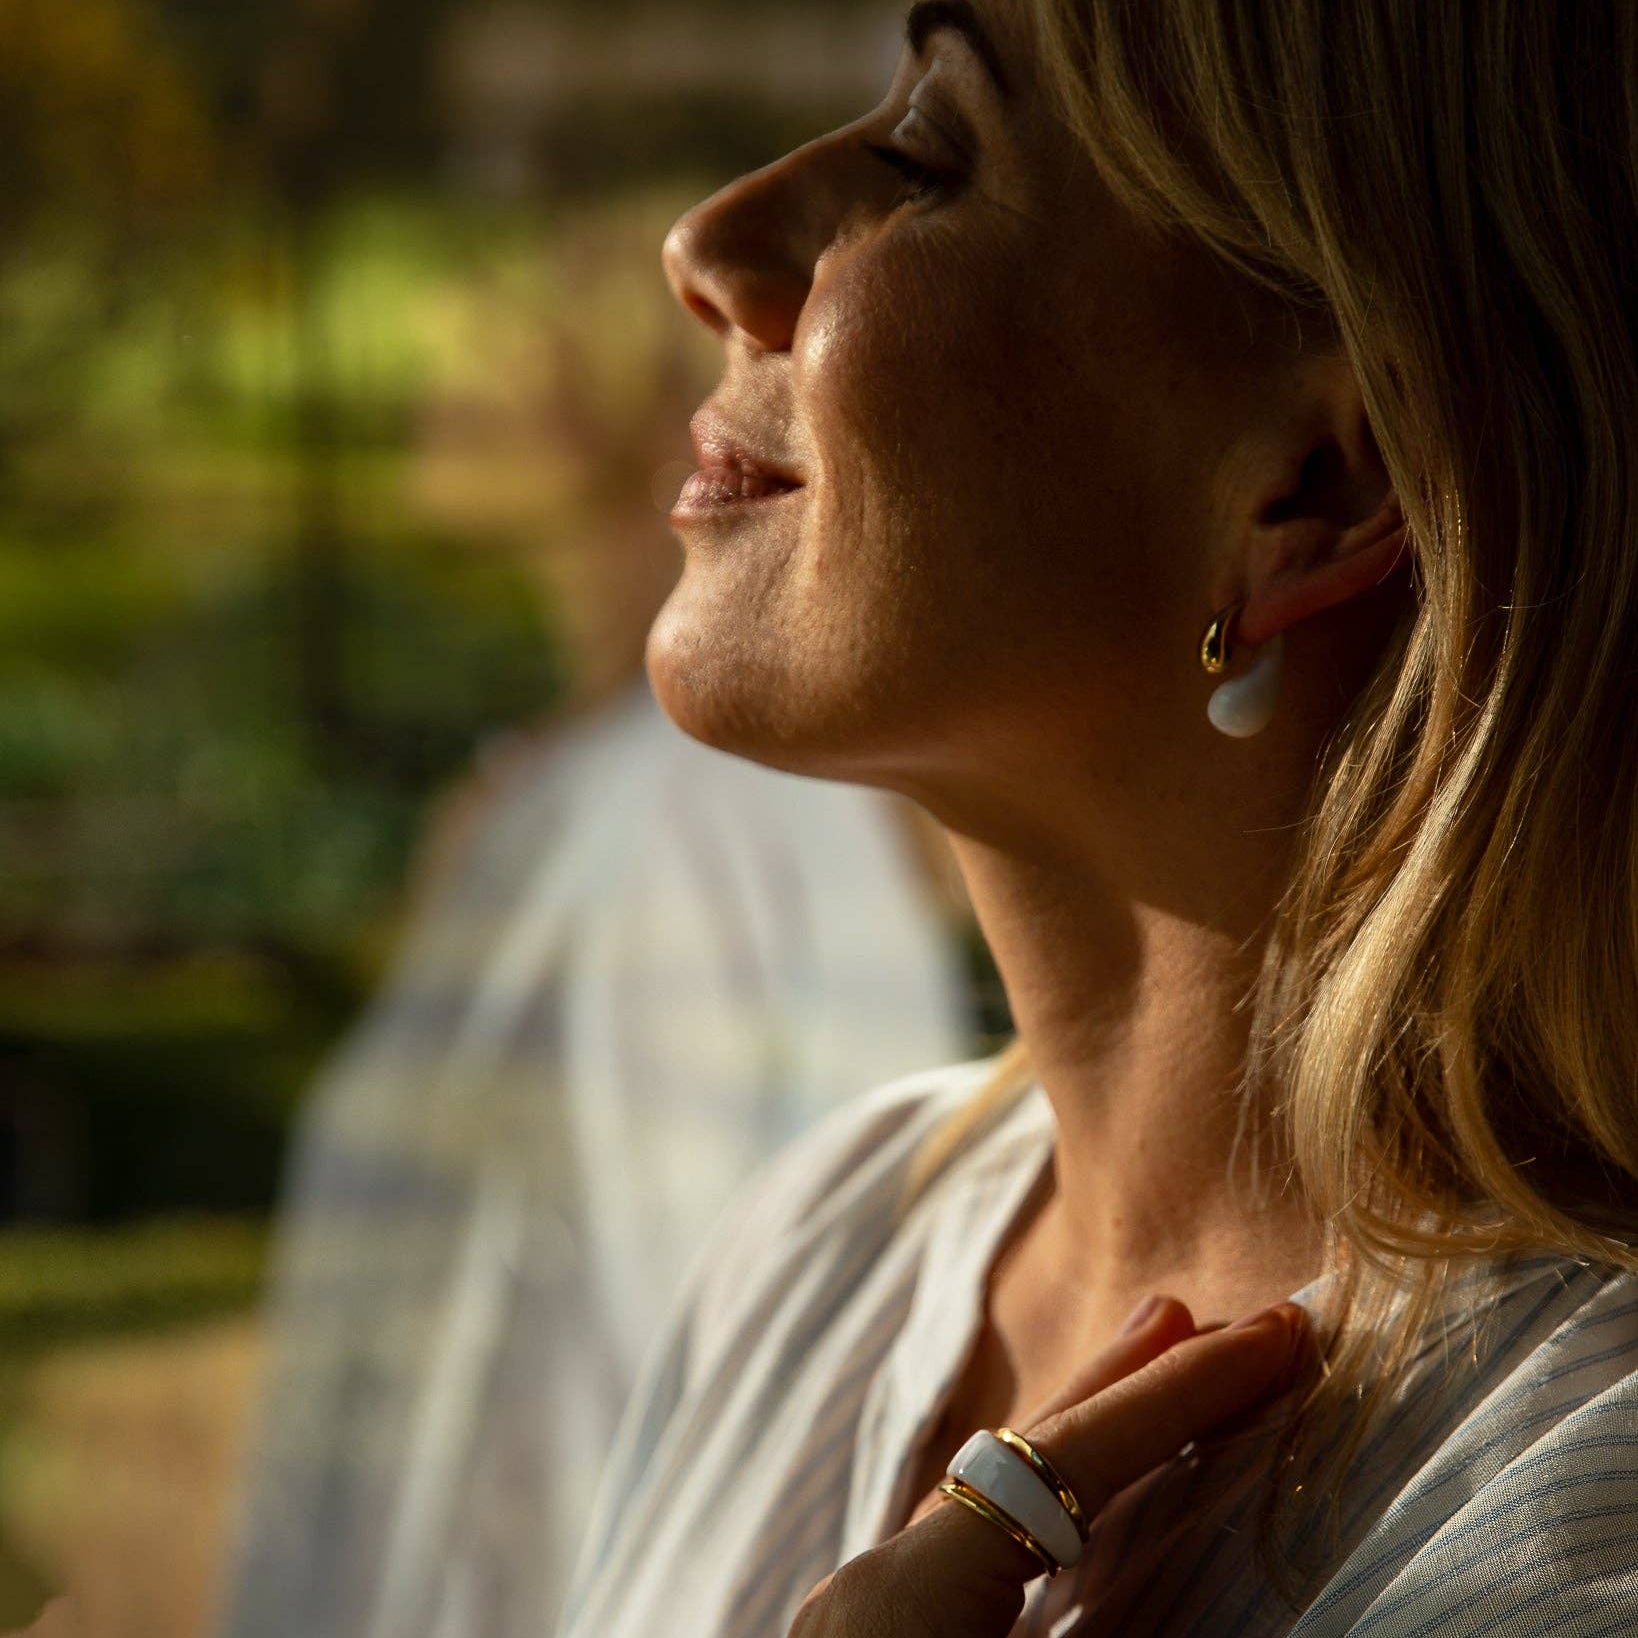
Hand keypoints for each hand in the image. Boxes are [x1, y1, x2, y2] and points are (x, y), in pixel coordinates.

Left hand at [787, 1296, 1312, 1637]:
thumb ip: (1135, 1617)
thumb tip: (1221, 1589)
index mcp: (908, 1594)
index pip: (1071, 1461)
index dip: (1182, 1395)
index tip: (1277, 1333)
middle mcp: (871, 1581)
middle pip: (1016, 1451)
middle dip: (1118, 1381)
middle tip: (1194, 1315)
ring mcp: (860, 1612)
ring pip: (985, 1496)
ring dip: (1077, 1448)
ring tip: (1144, 1379)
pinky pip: (961, 1547)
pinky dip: (1033, 1513)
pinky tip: (1070, 1517)